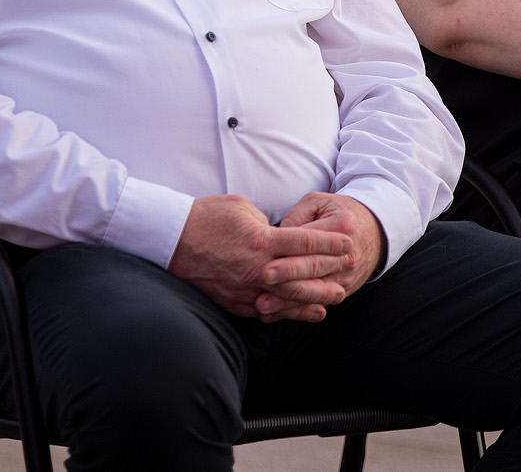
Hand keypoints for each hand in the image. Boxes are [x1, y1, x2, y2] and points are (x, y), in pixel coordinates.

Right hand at [168, 195, 352, 322]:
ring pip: (289, 298)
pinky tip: (305, 312)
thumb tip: (281, 235)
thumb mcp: (242, 209)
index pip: (305, 243)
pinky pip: (267, 310)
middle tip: (351, 271)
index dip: (331, 243)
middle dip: (330, 272)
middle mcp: (256, 268)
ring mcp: (245, 289)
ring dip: (315, 298)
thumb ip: (267, 225)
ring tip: (335, 298)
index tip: (349, 243)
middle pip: (303, 274)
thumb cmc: (205, 217)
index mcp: (260, 240)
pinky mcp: (234, 302)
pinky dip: (289, 311)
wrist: (170, 240)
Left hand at [271, 192, 384, 314]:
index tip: (266, 257)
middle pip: (315, 267)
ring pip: (315, 292)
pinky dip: (295, 311)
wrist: (373, 233)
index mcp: (342, 227)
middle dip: (288, 275)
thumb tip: (277, 236)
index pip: (312, 240)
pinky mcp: (343, 290)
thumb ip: (297, 215)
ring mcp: (347, 275)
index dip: (288, 250)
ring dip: (288, 302)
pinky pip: (318, 303)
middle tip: (263, 277)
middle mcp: (347, 255)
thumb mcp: (320, 202)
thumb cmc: (338, 214)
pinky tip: (274, 315)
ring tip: (263, 305)